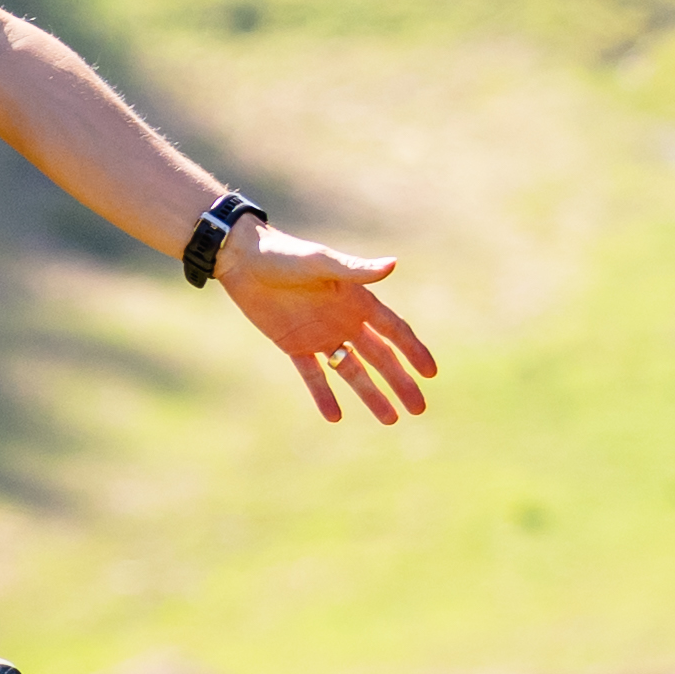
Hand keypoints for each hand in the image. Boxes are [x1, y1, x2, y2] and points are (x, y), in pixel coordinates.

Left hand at [223, 223, 439, 428]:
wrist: (243, 259)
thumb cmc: (284, 254)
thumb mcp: (320, 263)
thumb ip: (354, 269)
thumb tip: (393, 264)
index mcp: (356, 301)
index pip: (394, 331)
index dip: (413, 351)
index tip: (431, 373)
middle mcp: (344, 321)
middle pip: (380, 358)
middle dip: (400, 382)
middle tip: (418, 409)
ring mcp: (320, 335)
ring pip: (351, 371)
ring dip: (370, 394)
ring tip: (390, 420)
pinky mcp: (294, 345)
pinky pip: (313, 375)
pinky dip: (323, 395)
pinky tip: (334, 417)